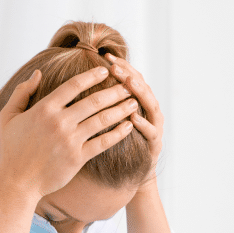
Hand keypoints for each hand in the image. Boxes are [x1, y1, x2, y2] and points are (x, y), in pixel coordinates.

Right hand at [0, 66, 135, 199]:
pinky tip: (129, 126)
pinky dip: (118, 134)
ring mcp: (70, 141)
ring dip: (121, 110)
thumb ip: (22, 92)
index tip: (105, 71)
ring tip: (134, 103)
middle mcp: (59, 122)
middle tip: (129, 85)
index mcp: (44, 109)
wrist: (17, 181)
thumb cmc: (12, 149)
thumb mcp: (9, 116)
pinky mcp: (77, 158)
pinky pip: (103, 143)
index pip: (73, 86)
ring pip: (102, 120)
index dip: (92, 76)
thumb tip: (38, 73)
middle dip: (114, 91)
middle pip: (94, 101)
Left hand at [105, 53, 163, 191]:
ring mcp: (154, 127)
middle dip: (129, 75)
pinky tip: (134, 119)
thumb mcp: (107, 122)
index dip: (120, 66)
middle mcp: (148, 112)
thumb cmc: (113, 146)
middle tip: (116, 65)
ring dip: (140, 93)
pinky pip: (151, 133)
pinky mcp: (155, 145)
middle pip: (142, 87)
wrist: (129, 176)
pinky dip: (144, 125)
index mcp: (135, 104)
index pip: (130, 78)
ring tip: (129, 84)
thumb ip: (98, 103)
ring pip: (151, 106)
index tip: (106, 56)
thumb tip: (78, 81)